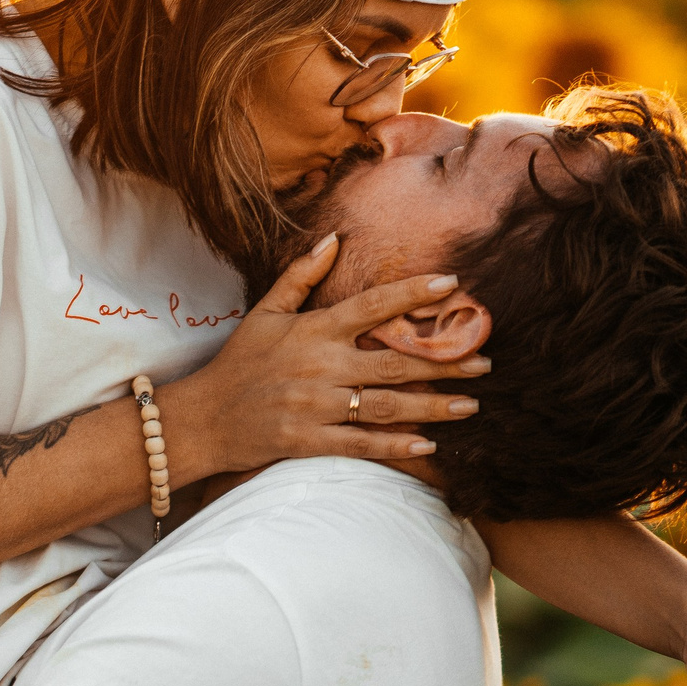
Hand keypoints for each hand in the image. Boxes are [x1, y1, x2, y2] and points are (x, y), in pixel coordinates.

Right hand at [160, 234, 489, 480]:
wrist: (201, 419)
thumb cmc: (237, 363)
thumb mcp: (263, 313)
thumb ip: (299, 276)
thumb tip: (334, 238)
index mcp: (312, 330)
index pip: (372, 306)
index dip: (414, 293)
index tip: (452, 285)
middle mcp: (318, 366)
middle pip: (395, 362)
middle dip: (445, 362)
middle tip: (485, 361)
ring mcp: (314, 406)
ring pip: (386, 406)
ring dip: (433, 405)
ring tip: (471, 405)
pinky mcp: (307, 441)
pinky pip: (360, 444)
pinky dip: (396, 447)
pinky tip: (429, 446)